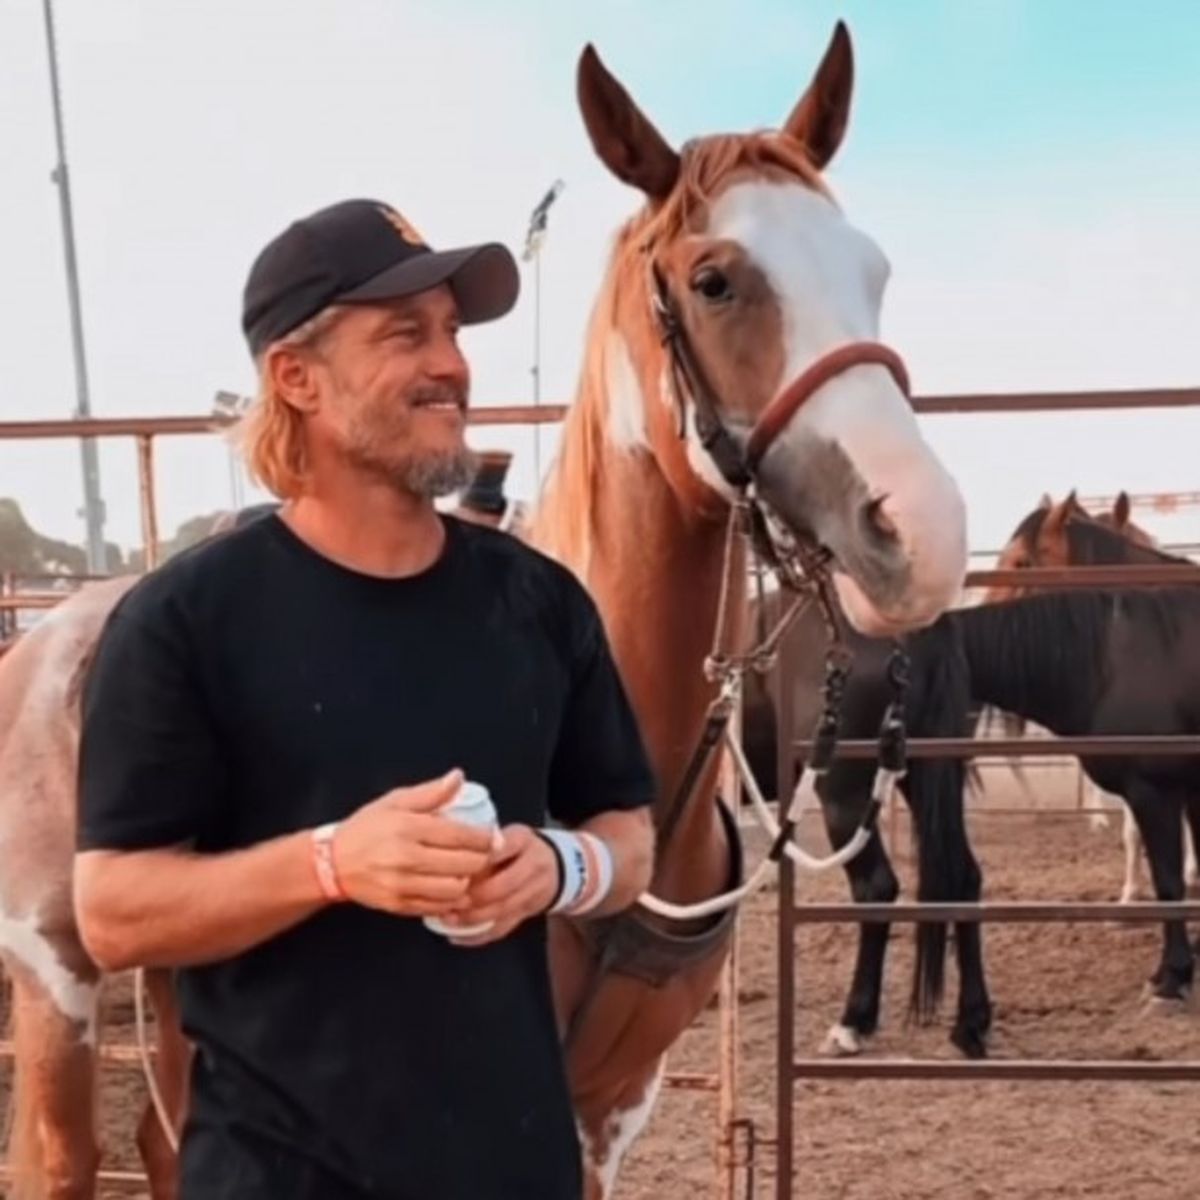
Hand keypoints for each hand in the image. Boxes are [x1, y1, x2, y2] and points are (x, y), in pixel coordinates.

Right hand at [330, 769, 495, 916]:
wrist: (332, 862)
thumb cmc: (367, 827)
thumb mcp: (395, 801)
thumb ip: (430, 792)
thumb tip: (458, 778)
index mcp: (408, 828)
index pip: (460, 835)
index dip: (484, 837)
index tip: (492, 836)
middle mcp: (406, 858)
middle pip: (463, 864)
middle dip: (481, 859)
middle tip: (484, 854)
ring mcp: (402, 885)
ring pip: (454, 889)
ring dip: (467, 880)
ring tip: (467, 871)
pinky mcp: (399, 905)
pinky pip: (437, 907)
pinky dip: (451, 899)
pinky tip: (452, 887)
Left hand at [439, 824, 559, 946]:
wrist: (556, 866)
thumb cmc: (520, 848)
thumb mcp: (507, 834)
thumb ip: (484, 844)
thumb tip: (449, 856)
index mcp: (523, 839)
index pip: (502, 848)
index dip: (479, 861)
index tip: (455, 867)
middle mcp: (532, 865)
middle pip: (503, 886)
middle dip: (474, 896)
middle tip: (449, 899)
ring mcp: (533, 891)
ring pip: (502, 910)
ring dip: (472, 917)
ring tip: (448, 918)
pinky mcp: (527, 912)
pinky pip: (503, 928)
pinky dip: (478, 936)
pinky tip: (457, 936)